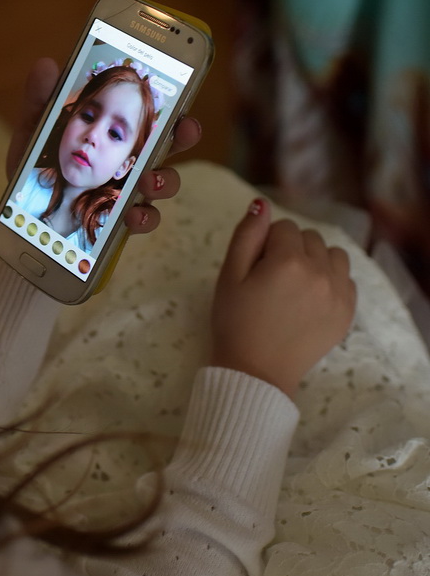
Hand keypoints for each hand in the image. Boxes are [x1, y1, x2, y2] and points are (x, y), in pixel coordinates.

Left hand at [7, 57, 202, 235]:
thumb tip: (46, 64)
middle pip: (171, 145)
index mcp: (117, 132)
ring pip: (163, 183)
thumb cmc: (37, 161)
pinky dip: (143, 217)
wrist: (22, 206)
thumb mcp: (36, 128)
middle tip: (184, 131)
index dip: (174, 107)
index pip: (153, 115)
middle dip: (185, 135)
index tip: (182, 103)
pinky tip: (130, 214)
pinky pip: (143, 219)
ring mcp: (129, 189)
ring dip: (164, 180)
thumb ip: (41, 98)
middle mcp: (131, 159)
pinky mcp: (119, 217)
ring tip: (147, 180)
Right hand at [211, 198, 356, 398]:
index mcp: (287, 261)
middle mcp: (320, 272)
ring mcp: (338, 293)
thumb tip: (262, 204)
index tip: (255, 267)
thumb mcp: (229, 276)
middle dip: (290, 248)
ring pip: (333, 254)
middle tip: (270, 279)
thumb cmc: (235, 322)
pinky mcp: (347, 312)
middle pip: (309, 238)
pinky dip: (330, 280)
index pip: (283, 227)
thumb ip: (246, 236)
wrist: (255, 371)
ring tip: (294, 284)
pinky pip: (346, 278)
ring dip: (315, 260)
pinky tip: (310, 298)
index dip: (265, 243)